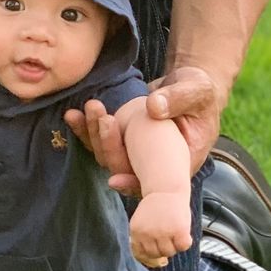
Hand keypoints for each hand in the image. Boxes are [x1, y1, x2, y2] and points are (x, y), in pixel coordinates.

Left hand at [64, 65, 225, 188]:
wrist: (186, 85)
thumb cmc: (198, 90)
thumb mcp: (196, 90)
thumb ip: (178, 98)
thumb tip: (153, 107)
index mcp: (180, 162)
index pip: (155, 184)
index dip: (134, 184)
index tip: (115, 179)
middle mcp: (154, 164)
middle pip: (125, 168)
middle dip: (109, 146)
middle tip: (103, 118)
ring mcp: (136, 153)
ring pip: (108, 155)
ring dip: (94, 134)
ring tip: (88, 109)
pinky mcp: (123, 140)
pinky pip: (100, 140)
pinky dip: (86, 129)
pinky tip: (72, 115)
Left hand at [128, 191, 192, 268]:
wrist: (166, 189)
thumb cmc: (155, 208)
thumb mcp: (142, 222)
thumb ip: (144, 241)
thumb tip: (156, 263)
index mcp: (135, 230)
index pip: (142, 254)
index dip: (151, 251)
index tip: (157, 243)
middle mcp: (148, 232)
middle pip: (157, 254)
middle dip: (163, 247)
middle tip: (167, 232)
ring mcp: (163, 232)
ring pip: (170, 252)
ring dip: (174, 244)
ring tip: (173, 229)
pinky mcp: (179, 230)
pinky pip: (183, 246)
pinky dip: (185, 241)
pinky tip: (183, 230)